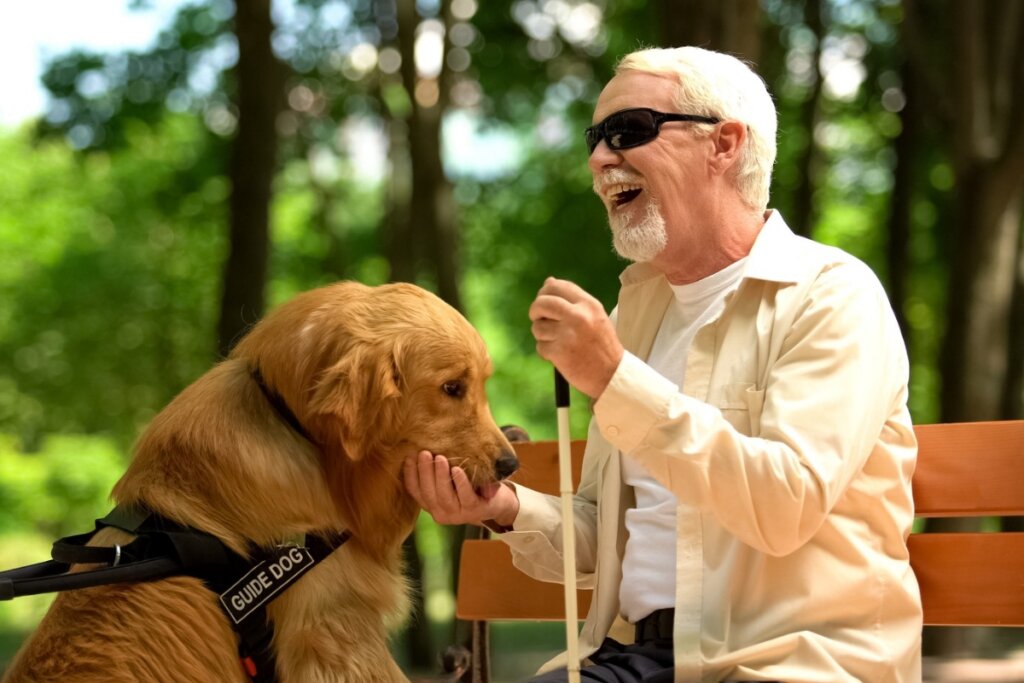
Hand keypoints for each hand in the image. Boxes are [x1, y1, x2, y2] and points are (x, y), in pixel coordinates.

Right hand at [403, 451, 519, 526]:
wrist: (500, 503)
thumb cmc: (470, 486)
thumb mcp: (450, 481)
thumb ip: (435, 473)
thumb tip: (416, 448)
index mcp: (432, 505)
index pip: (415, 491)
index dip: (410, 474)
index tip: (409, 456)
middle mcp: (441, 513)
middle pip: (427, 493)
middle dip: (424, 472)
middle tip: (424, 452)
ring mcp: (458, 515)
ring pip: (443, 496)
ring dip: (440, 476)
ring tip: (439, 458)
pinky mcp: (475, 510)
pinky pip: (465, 497)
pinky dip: (460, 482)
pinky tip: (457, 469)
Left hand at [529, 277, 623, 397]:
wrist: (612, 374)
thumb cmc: (602, 345)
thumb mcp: (594, 316)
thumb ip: (572, 300)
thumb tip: (548, 281)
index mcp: (588, 304)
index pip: (556, 286)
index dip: (544, 292)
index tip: (543, 301)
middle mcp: (578, 316)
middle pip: (542, 303)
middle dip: (535, 311)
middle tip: (539, 319)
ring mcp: (567, 334)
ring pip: (537, 327)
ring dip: (542, 335)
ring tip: (557, 341)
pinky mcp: (559, 352)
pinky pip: (540, 346)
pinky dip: (545, 352)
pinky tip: (559, 355)